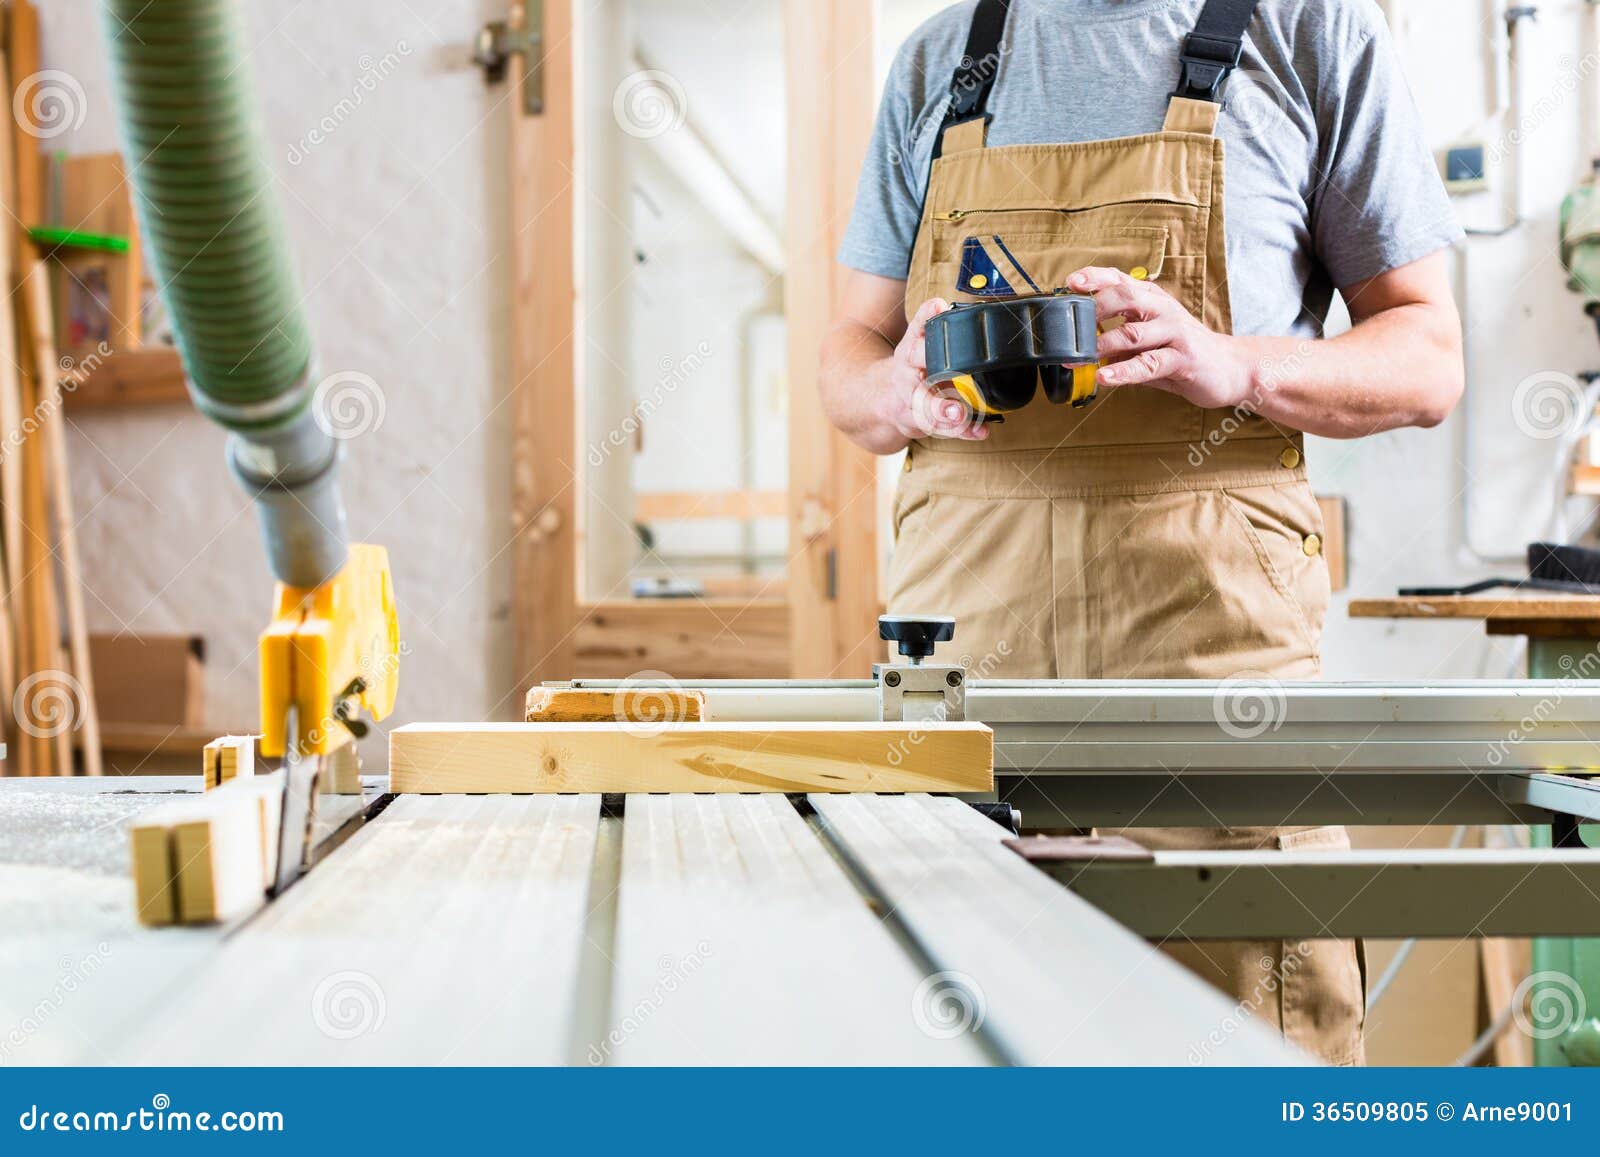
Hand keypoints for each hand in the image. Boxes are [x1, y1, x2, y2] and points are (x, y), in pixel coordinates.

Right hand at [874, 297, 989, 443]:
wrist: (877, 400)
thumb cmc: (908, 369)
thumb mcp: (911, 343)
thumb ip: (926, 323)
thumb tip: (939, 303)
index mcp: (909, 351)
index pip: (915, 330)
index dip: (926, 317)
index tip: (937, 307)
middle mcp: (907, 376)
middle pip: (915, 375)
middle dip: (931, 374)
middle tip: (951, 383)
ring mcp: (910, 402)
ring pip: (925, 409)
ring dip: (943, 413)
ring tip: (960, 415)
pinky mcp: (918, 422)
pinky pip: (940, 428)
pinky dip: (961, 431)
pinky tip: (979, 431)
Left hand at [1066, 267, 1253, 410]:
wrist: (1228, 367)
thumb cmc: (1180, 350)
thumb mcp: (1146, 336)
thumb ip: (1116, 335)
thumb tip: (1077, 341)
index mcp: (1151, 298)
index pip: (1119, 279)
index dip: (1094, 278)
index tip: (1070, 283)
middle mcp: (1162, 309)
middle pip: (1124, 297)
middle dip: (1093, 308)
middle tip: (1068, 326)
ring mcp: (1174, 332)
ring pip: (1133, 333)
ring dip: (1101, 345)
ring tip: (1076, 357)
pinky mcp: (1183, 359)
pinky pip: (1149, 364)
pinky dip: (1123, 371)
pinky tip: (1104, 376)